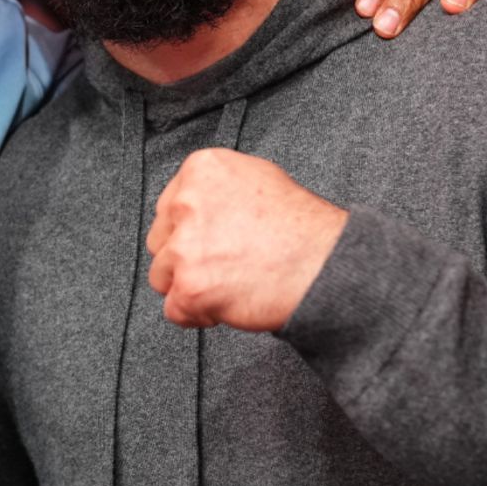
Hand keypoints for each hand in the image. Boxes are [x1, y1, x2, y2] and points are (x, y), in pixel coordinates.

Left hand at [146, 150, 346, 330]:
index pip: (168, 208)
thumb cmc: (303, 228)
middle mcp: (186, 203)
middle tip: (225, 264)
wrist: (326, 266)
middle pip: (160, 242)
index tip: (212, 241)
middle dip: (185, 259)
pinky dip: (198, 315)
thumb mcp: (258, 178)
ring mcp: (186, 247)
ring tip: (231, 282)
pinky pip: (174, 311)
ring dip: (190, 287)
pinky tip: (229, 302)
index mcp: (200, 170)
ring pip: (162, 277)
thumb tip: (192, 202)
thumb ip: (216, 189)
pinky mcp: (190, 286)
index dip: (190, 232)